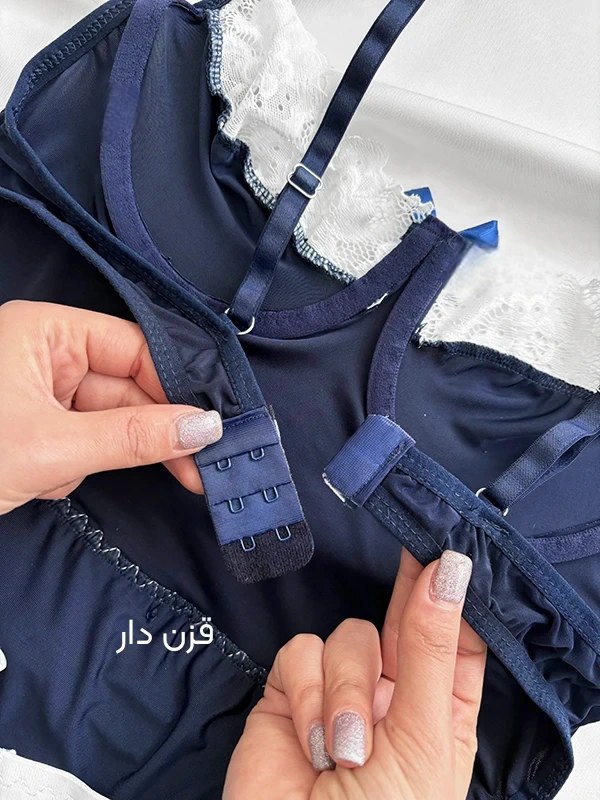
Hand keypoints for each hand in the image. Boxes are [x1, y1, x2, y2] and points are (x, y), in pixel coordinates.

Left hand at [0, 300, 221, 514]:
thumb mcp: (52, 447)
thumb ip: (132, 436)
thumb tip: (204, 428)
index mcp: (46, 332)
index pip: (133, 347)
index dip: (176, 386)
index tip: (212, 423)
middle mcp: (48, 355)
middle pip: (128, 387)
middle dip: (153, 432)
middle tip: (201, 466)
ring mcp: (42, 393)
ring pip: (109, 420)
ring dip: (107, 454)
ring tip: (90, 476)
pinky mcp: (40, 429)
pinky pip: (85, 442)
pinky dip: (78, 467)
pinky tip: (49, 482)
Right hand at [224, 549, 485, 799]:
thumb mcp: (421, 737)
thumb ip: (430, 648)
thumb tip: (449, 572)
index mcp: (439, 712)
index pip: (456, 641)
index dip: (455, 599)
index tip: (453, 553)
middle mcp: (392, 696)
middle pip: (405, 624)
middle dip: (410, 595)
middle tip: (416, 549)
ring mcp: (341, 692)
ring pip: (351, 635)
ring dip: (348, 688)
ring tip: (347, 747)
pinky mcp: (292, 690)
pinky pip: (303, 652)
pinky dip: (308, 695)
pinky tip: (313, 742)